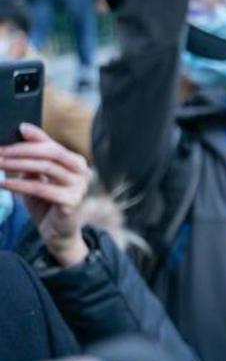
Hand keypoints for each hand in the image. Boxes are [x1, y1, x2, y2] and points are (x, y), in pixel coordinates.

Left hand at [0, 124, 91, 266]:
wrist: (57, 231)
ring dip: (18, 165)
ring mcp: (79, 187)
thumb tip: (16, 140)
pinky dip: (20, 185)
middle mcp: (82, 172)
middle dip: (23, 150)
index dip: (36, 136)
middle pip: (52, 153)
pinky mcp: (72, 202)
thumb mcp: (38, 177)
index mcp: (76, 162)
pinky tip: (4, 184)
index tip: (18, 129)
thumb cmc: (46, 202)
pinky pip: (42, 189)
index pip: (54, 144)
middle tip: (0, 151)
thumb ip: (33, 160)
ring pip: (47, 168)